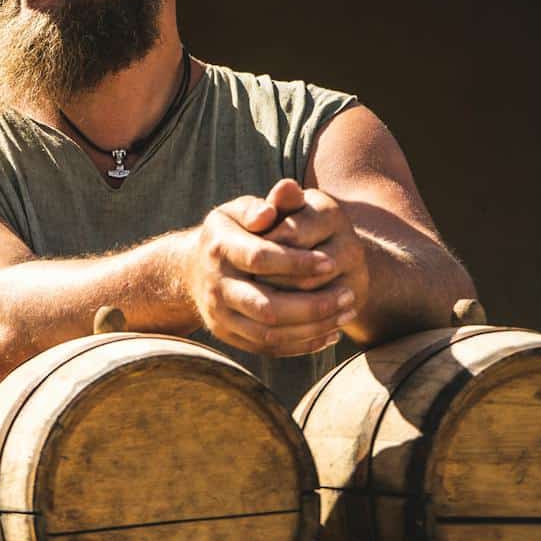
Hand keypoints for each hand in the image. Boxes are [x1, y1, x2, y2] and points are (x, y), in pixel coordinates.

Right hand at [183, 186, 357, 356]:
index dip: (298, 262)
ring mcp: (220, 315)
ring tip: (345, 314)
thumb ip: (264, 203)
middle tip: (349, 295)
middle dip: (313, 306)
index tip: (332, 261)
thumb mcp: (238, 210)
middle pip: (266, 307)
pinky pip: (268, 348)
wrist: (191, 269)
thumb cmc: (230, 233)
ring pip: (269, 334)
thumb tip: (286, 191)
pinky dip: (302, 345)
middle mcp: (216, 285)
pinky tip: (329, 332)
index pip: (260, 259)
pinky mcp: (227, 335)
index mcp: (219, 248)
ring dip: (313, 328)